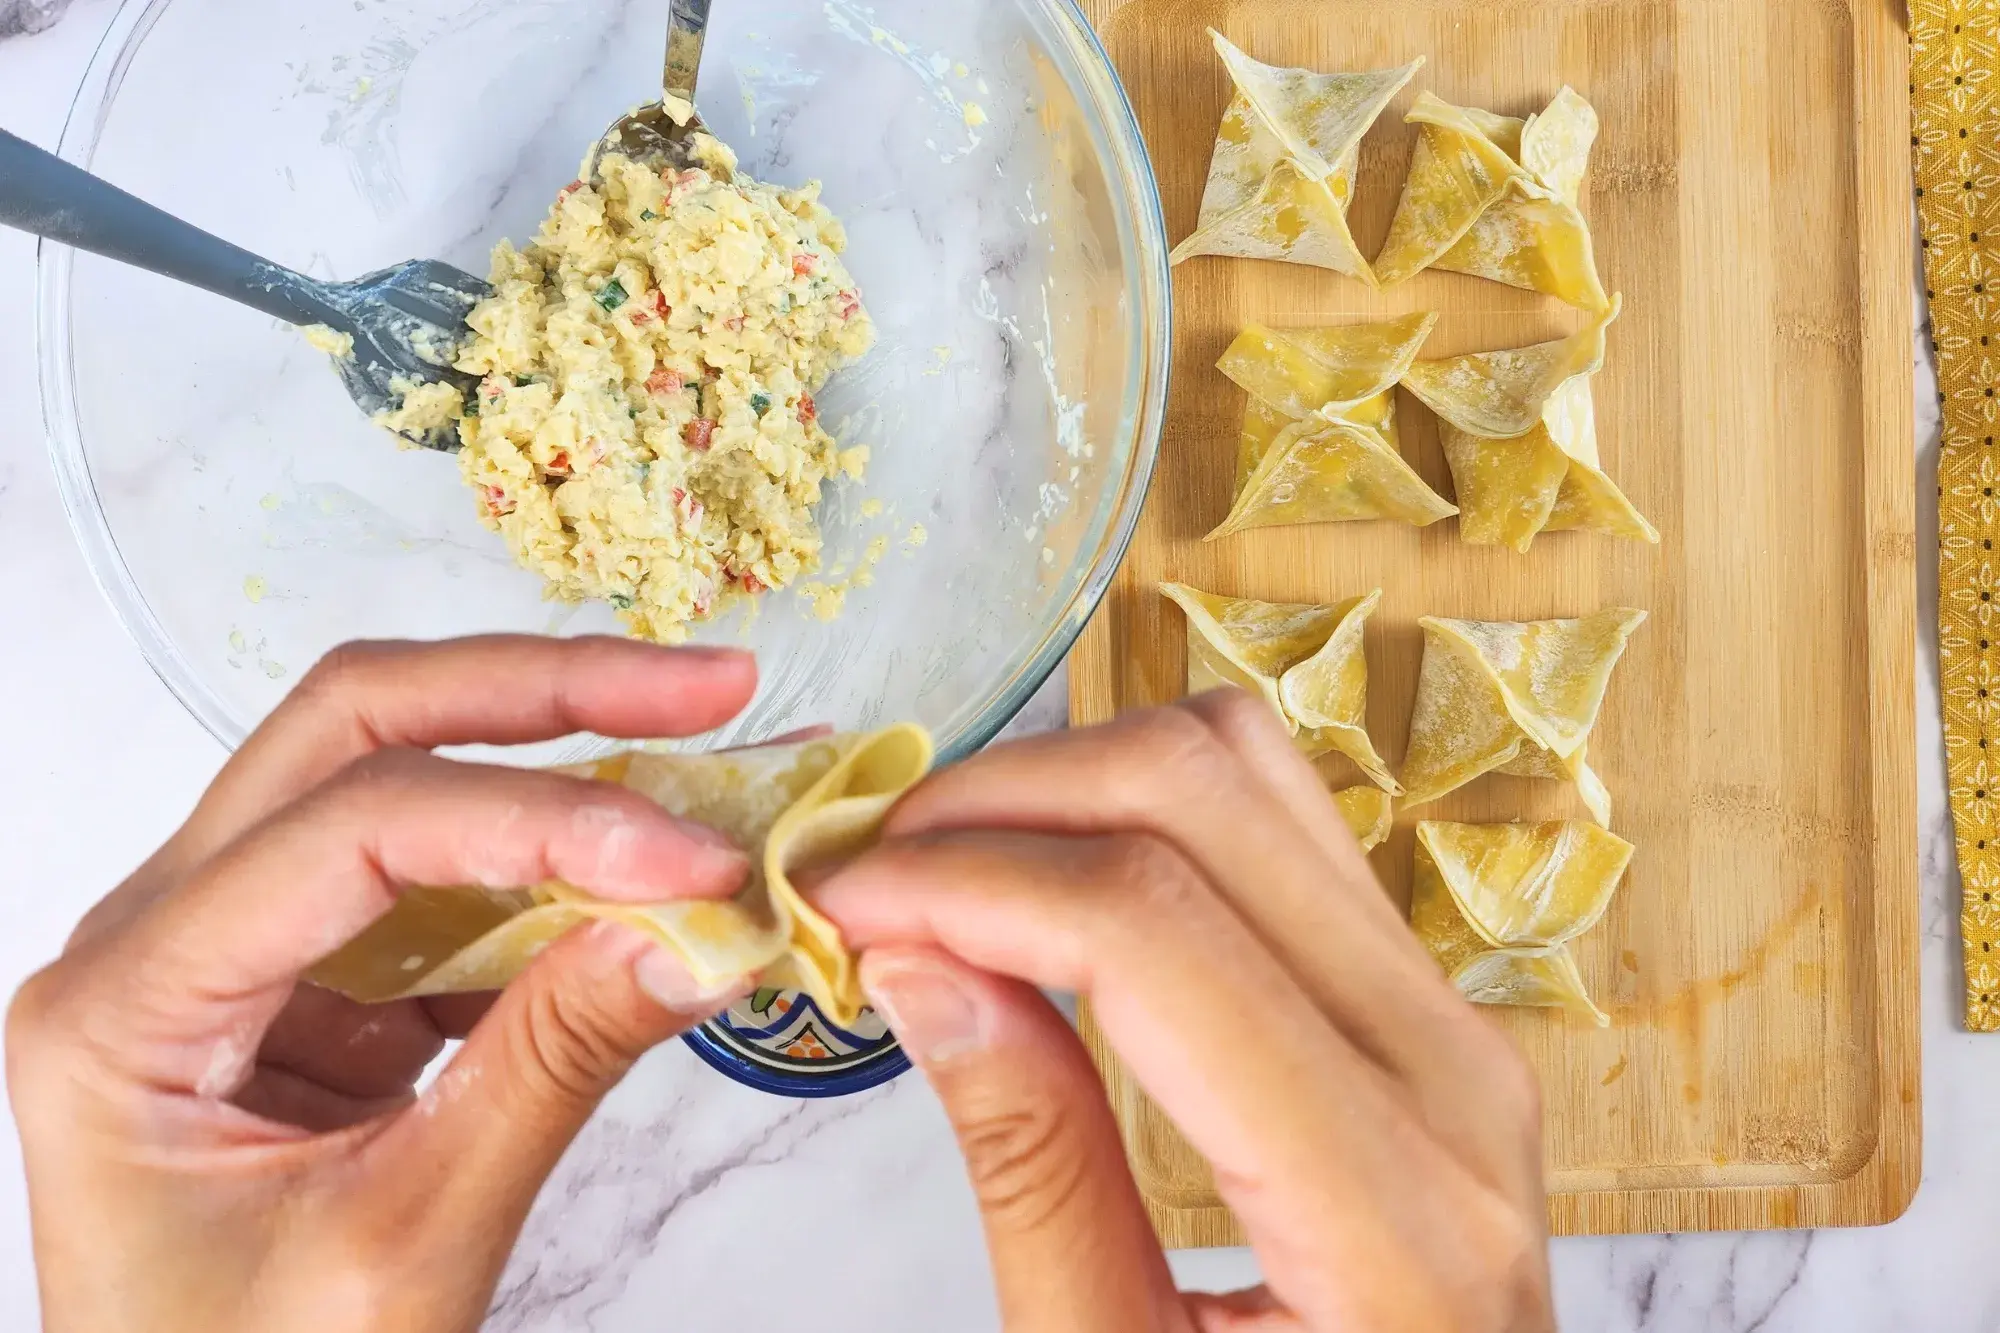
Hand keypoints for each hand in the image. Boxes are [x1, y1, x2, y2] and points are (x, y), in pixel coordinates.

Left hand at [8, 637, 760, 1332]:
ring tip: (704, 748)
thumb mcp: (404, 1252)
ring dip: (554, 751)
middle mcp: (159, 940)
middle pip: (354, 734)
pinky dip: (550, 860)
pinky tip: (647, 865)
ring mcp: (235, 950)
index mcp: (127, 1008)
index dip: (540, 822)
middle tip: (706, 691)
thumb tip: (701, 932)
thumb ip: (550, 1071)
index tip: (694, 861)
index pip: (353, 835)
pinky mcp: (311, 984)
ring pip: (392, 773)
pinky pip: (436, 878)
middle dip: (541, 695)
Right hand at [815, 692, 1554, 1332]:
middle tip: (866, 872)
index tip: (839, 903)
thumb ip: (1034, 1173)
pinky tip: (1037, 884)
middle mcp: (1451, 1069)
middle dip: (998, 802)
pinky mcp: (1419, 999)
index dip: (968, 886)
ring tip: (940, 869)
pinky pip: (1273, 826)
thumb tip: (918, 962)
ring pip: (1246, 771)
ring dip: (1066, 784)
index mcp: (1393, 1208)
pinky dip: (1133, 813)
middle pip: (1203, 800)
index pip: (1155, 936)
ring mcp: (1451, 1017)